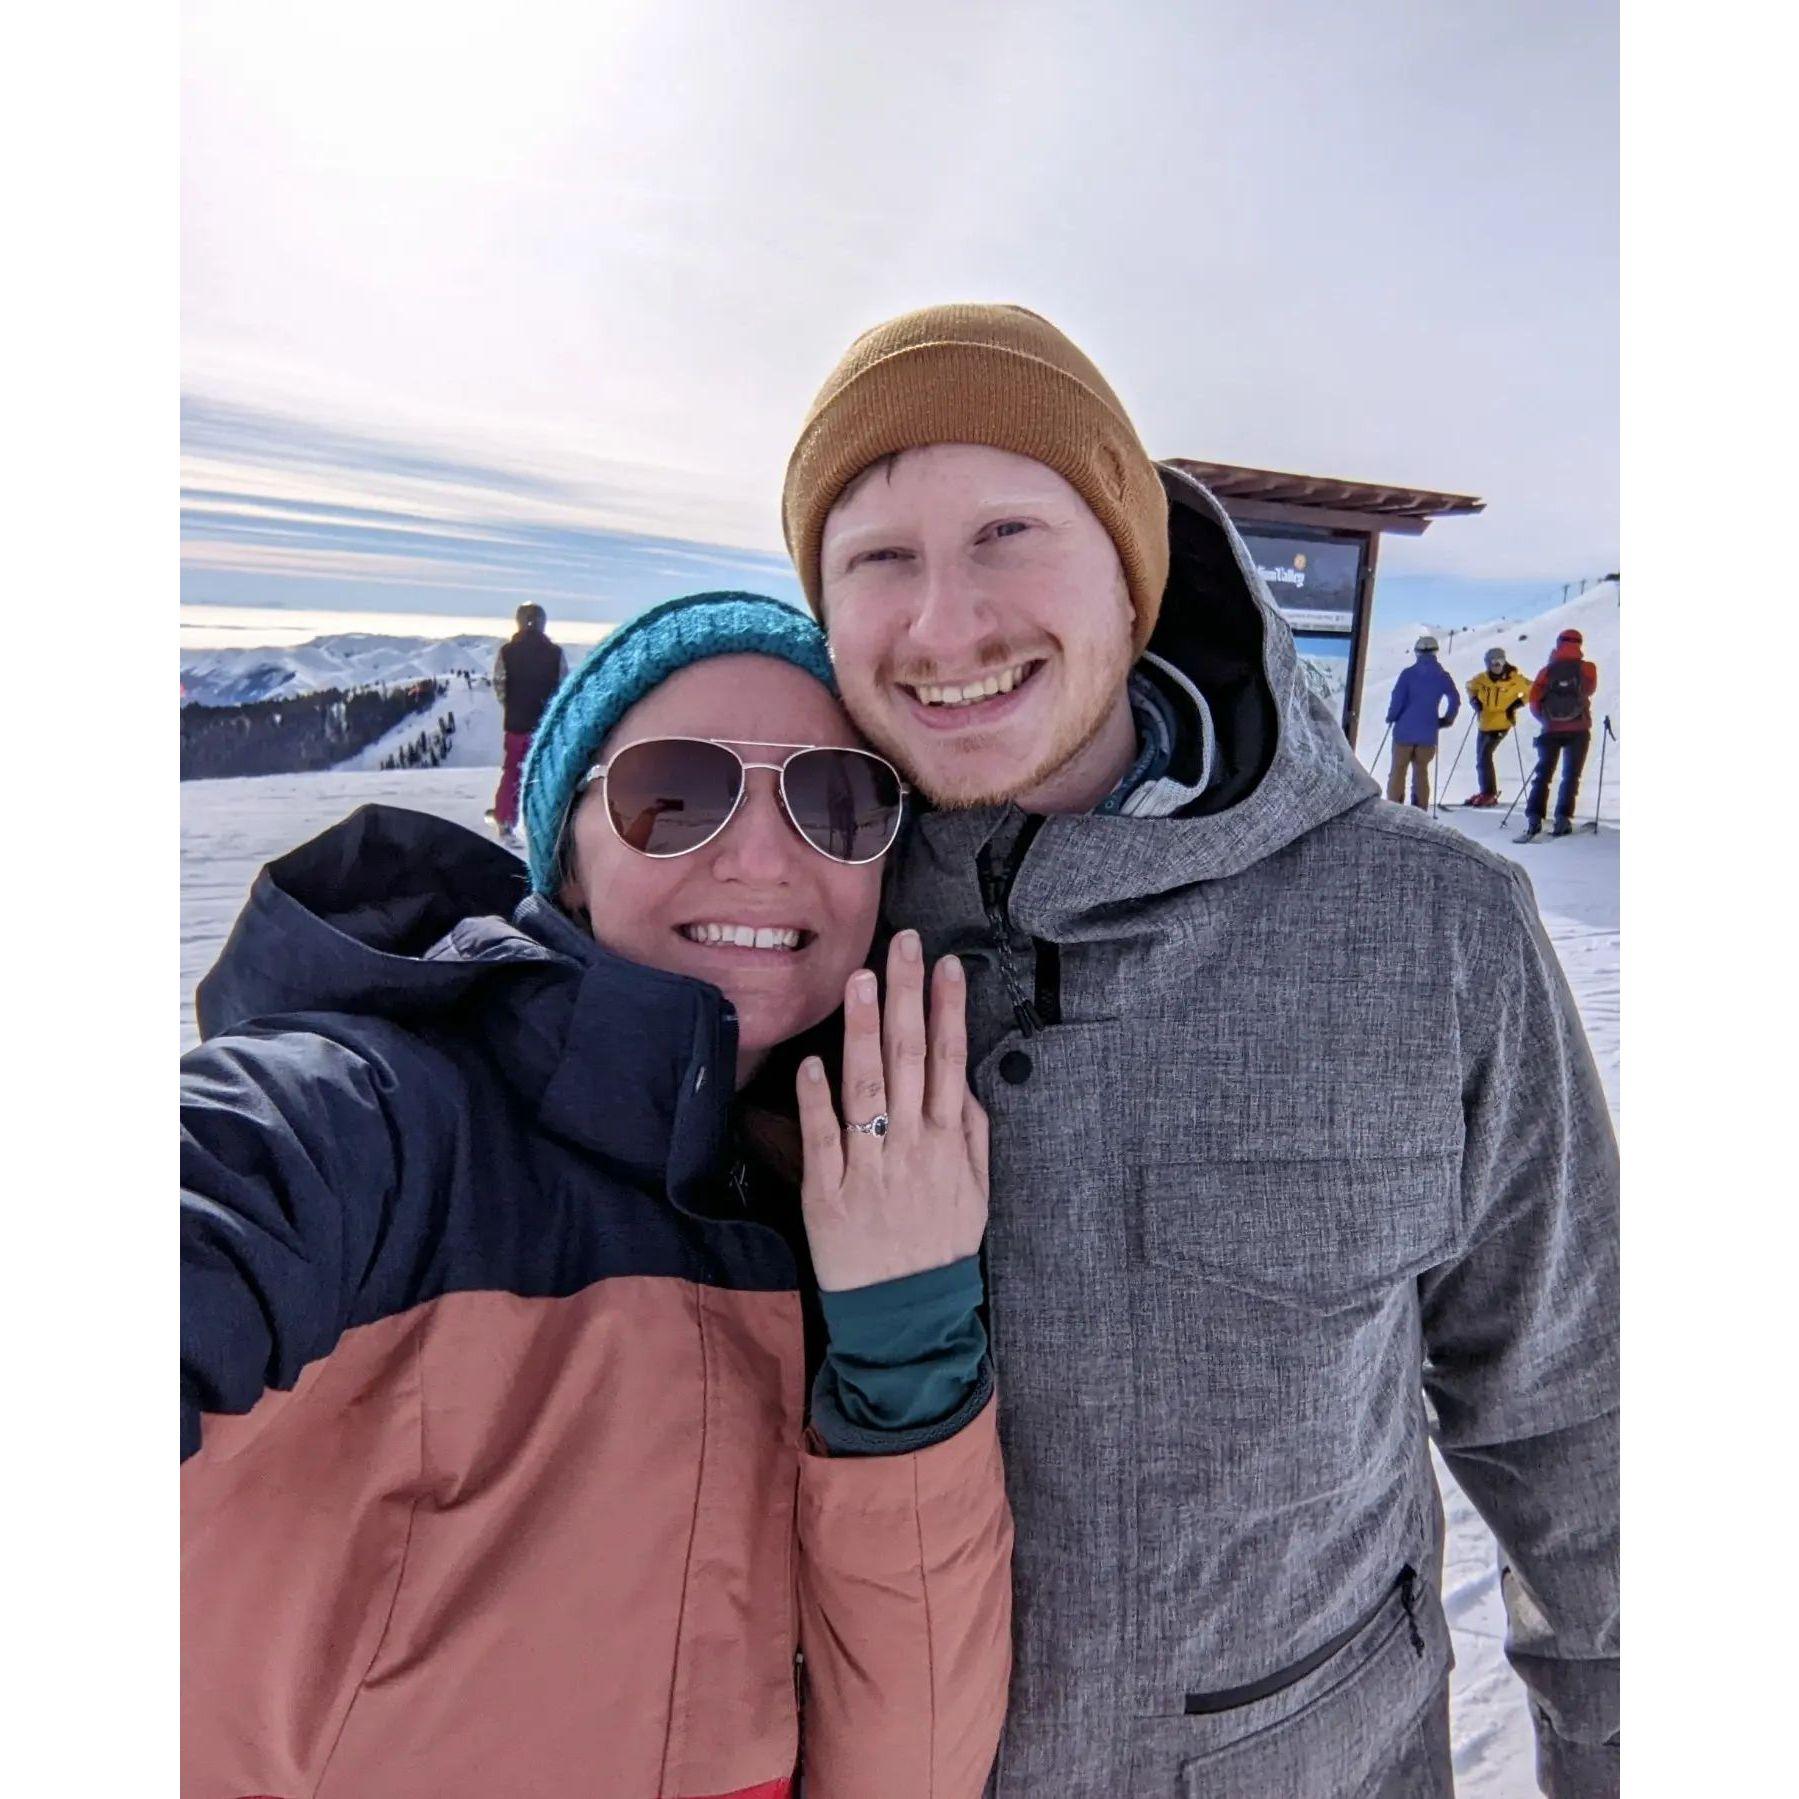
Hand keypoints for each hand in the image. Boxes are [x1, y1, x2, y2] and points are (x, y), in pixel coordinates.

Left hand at [796, 930, 989, 1291]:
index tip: (945, 964)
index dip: (948, 1009)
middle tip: (901, 945)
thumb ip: (972, 1132)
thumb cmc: (939, 1246)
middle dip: (907, 996)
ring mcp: (869, 1168)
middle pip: (910, 1059)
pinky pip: (824, 1137)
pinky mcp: (829, 1193)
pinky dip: (818, 1098)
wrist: (905, 1316)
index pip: (950, 1061)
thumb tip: (964, 1079)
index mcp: (949, 1143)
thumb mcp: (975, 1191)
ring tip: (858, 980)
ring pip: (867, 1088)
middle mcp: (912, 1148)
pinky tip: (814, 1060)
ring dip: (863, 1030)